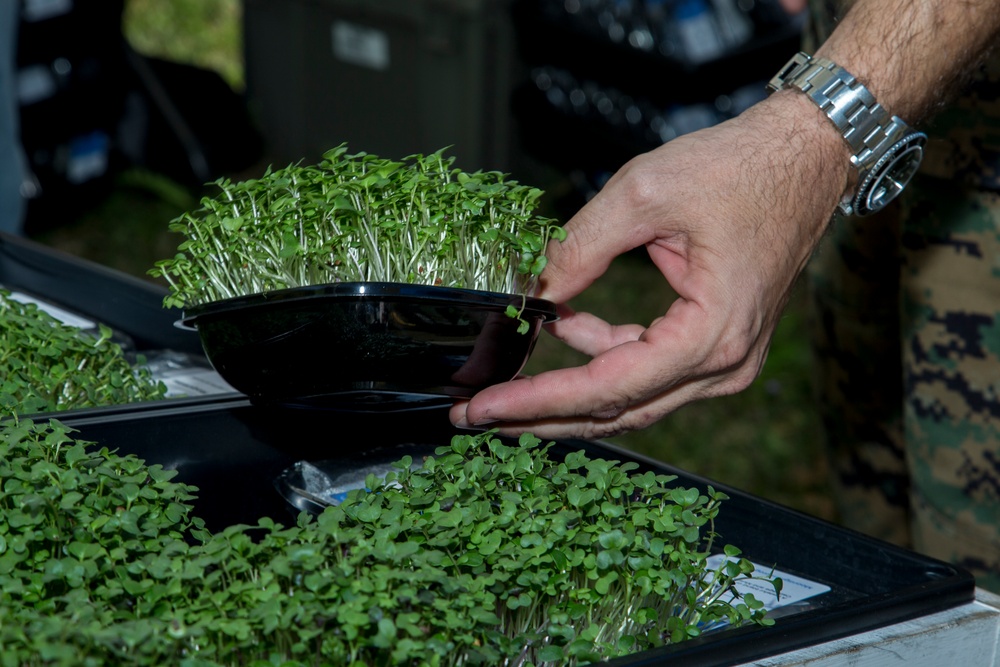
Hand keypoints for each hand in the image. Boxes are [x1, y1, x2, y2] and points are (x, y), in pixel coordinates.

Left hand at [450, 92, 847, 438]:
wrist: (805, 157)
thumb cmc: (741, 168)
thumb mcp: (643, 193)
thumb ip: (579, 247)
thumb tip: (530, 289)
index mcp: (712, 335)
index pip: (609, 388)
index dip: (540, 401)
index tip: (484, 408)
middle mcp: (725, 364)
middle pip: (618, 411)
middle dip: (543, 415)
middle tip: (478, 416)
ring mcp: (726, 361)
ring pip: (631, 397)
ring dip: (570, 389)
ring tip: (509, 380)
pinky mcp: (718, 346)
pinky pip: (650, 368)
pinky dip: (605, 354)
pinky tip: (568, 327)